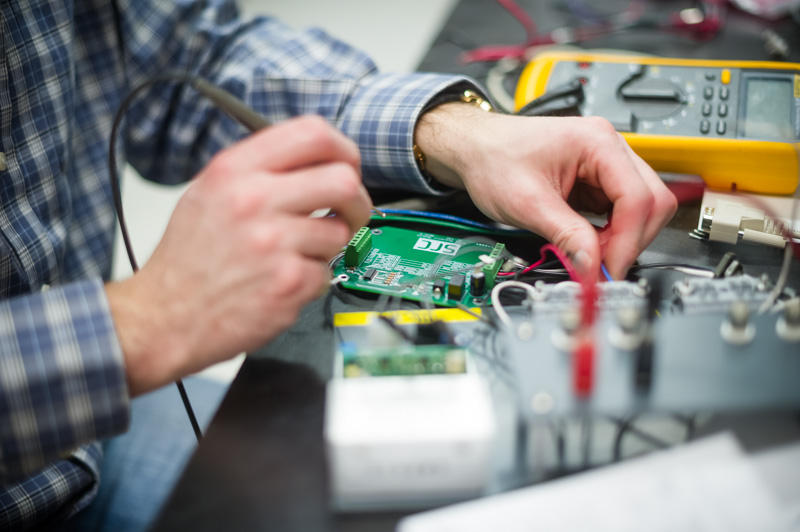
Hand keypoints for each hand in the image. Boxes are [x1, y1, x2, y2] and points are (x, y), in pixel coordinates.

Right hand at [107, 116, 371, 395]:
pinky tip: (281, 281)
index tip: (348, 166)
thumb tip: (317, 161)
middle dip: (357, 200)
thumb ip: (261, 169)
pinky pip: (326, 272)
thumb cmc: (189, 258)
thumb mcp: (210, 191)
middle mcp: (254, 200)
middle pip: (343, 181)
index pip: (314, 134)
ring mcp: (273, 243)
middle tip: (348, 213)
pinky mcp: (288, 283)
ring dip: (326, 247)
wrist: (166, 316)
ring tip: (293, 255)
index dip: (344, 150)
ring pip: (340, 232)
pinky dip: (311, 280)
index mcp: (235, 170)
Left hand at [415, 104, 676, 280]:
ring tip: (588, 256)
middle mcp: (609, 149)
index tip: (607, 270)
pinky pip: (620, 213)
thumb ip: (566, 236)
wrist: (473, 149)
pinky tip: (586, 244)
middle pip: (651, 202)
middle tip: (600, 267)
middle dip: (630, 241)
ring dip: (621, 239)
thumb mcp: (527, 203)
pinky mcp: (597, 181)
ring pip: (641, 210)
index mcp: (597, 143)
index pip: (638, 198)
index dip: (627, 242)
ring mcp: (606, 165)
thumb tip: (592, 268)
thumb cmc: (493, 158)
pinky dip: (609, 235)